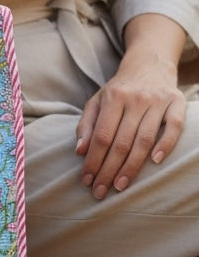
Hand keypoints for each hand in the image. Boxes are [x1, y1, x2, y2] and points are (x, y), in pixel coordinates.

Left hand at [75, 43, 185, 199]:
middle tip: (100, 191)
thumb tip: (80, 150)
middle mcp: (135, 98)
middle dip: (108, 170)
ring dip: (132, 166)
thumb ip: (86, 124)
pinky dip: (165, 145)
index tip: (86, 180)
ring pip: (144, 139)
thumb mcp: (97, 101)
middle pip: (121, 142)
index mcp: (113, 97)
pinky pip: (174, 127)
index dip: (93, 160)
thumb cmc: (119, 89)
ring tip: (120, 186)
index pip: (101, 136)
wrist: (149, 65)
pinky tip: (155, 163)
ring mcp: (157, 100)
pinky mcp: (177, 102)